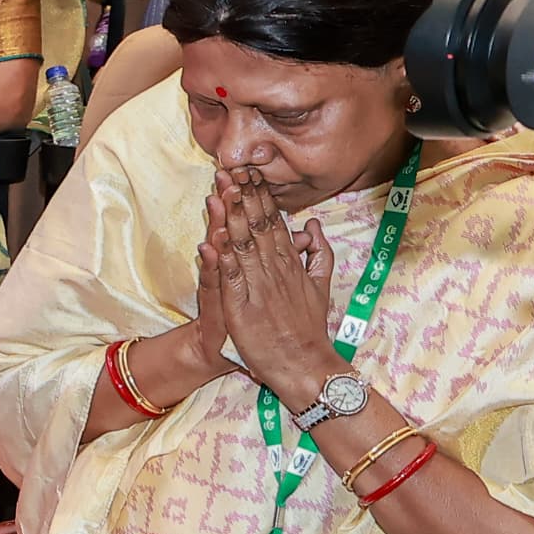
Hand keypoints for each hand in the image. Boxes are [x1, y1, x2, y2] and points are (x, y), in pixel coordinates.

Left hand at [198, 167, 335, 402]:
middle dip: (243, 197)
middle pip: (257, 227)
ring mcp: (259, 288)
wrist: (304, 364)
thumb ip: (318, 254)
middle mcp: (275, 270)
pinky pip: (232, 280)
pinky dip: (223, 260)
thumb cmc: (308, 326)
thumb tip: (313, 224)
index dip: (259, 196)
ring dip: (230, 218)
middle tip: (231, 169)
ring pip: (243, 247)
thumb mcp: (320, 285)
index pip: (272, 222)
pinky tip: (214, 240)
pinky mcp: (243, 308)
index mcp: (289, 263)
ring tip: (221, 192)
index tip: (248, 171)